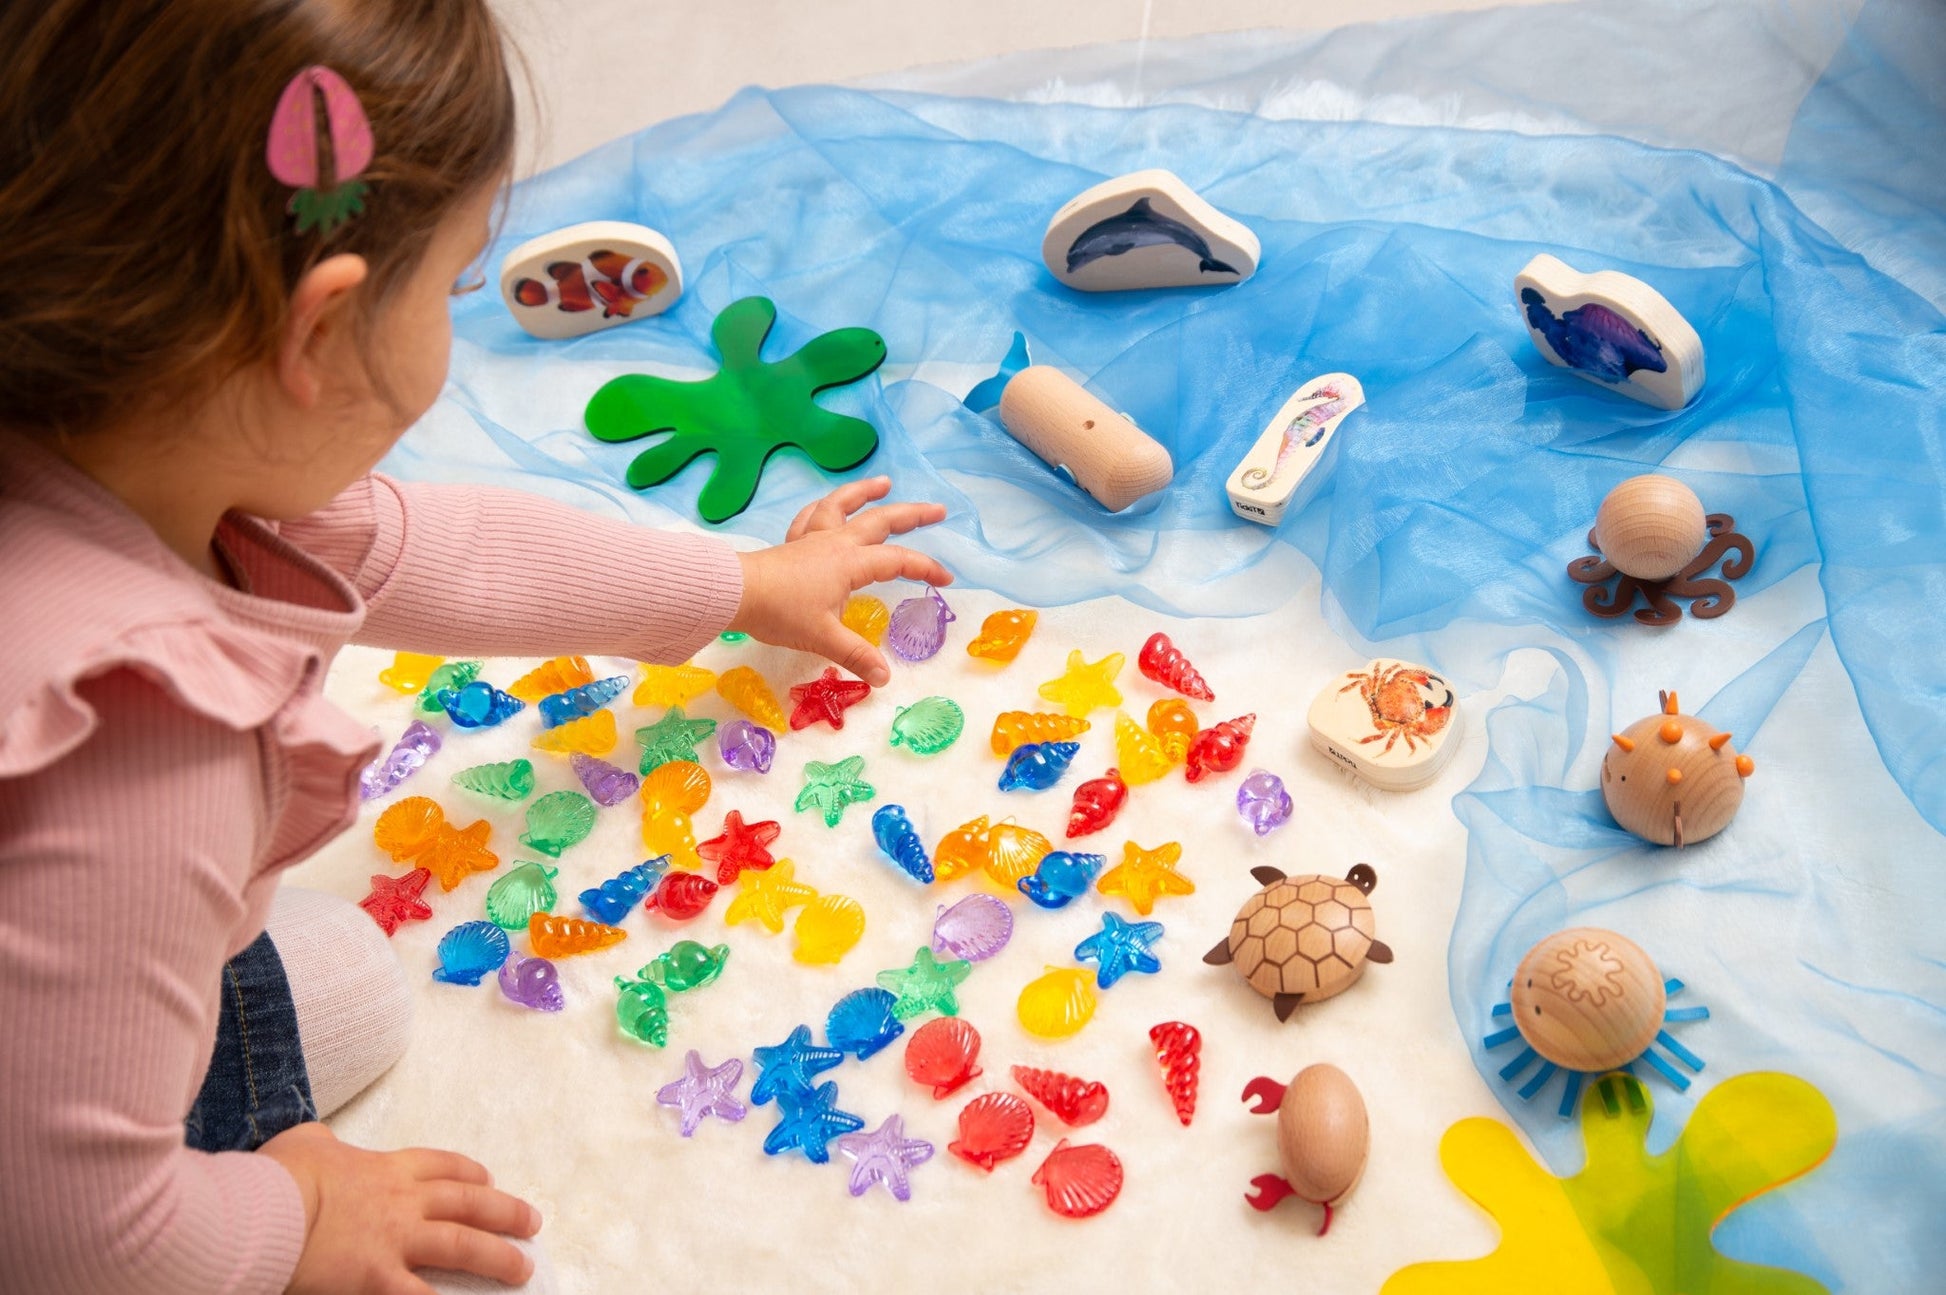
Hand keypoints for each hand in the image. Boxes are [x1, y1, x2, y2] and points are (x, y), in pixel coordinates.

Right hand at [260, 1122, 539, 1294]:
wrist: (263, 1209)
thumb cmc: (278, 1175)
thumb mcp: (303, 1143)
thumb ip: (320, 1142)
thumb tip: (318, 1140)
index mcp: (385, 1169)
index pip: (442, 1166)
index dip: (470, 1174)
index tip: (489, 1180)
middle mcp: (402, 1202)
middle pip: (469, 1203)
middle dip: (505, 1212)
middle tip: (532, 1222)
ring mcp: (395, 1242)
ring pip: (463, 1246)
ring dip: (498, 1258)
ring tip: (523, 1270)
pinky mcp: (378, 1280)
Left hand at [730, 476, 952, 687]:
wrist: (736, 592)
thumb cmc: (781, 612)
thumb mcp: (823, 638)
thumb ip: (856, 656)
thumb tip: (885, 679)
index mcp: (850, 564)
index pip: (897, 561)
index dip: (925, 568)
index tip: (946, 579)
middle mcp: (837, 543)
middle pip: (880, 521)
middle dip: (912, 514)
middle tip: (938, 509)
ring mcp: (813, 539)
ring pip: (844, 505)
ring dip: (865, 492)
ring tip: (884, 482)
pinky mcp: (793, 542)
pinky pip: (812, 516)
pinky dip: (825, 506)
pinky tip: (829, 504)